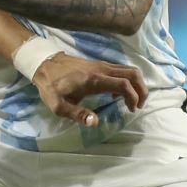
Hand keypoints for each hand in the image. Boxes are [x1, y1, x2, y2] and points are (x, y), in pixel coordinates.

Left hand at [31, 53, 148, 125]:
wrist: (44, 64)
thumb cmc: (51, 86)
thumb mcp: (58, 105)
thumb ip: (77, 114)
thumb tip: (95, 122)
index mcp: (94, 80)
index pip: (124, 84)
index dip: (133, 97)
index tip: (131, 109)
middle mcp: (102, 69)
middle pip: (133, 73)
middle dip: (142, 89)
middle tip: (139, 105)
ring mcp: (101, 65)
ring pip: (129, 69)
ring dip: (136, 84)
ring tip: (132, 101)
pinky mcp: (99, 64)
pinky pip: (121, 70)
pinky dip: (127, 80)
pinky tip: (117, 94)